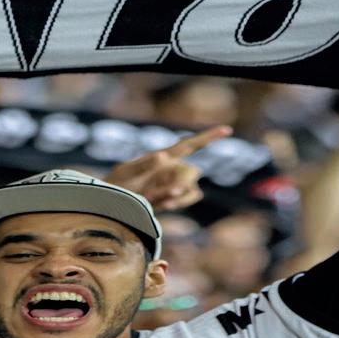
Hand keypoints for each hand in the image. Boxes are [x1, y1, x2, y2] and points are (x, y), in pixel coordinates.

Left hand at [105, 125, 231, 210]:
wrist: (111, 207)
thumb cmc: (115, 187)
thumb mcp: (124, 174)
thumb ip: (142, 165)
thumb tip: (163, 156)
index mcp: (162, 158)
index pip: (189, 145)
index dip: (208, 137)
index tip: (227, 130)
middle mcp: (172, 170)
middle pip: (192, 171)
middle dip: (183, 181)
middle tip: (168, 193)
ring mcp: (174, 185)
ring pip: (192, 187)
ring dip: (180, 193)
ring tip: (157, 199)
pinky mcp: (174, 199)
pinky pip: (188, 197)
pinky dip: (180, 202)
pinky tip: (164, 205)